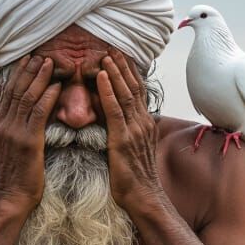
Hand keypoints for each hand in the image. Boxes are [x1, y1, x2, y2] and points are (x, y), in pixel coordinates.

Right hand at [0, 54, 59, 216]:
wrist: (8, 199)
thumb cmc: (11, 178)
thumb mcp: (3, 149)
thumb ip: (8, 131)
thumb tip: (16, 118)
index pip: (6, 94)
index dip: (17, 75)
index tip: (27, 61)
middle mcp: (0, 125)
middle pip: (15, 90)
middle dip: (27, 70)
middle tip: (39, 55)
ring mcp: (12, 133)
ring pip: (26, 98)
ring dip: (39, 78)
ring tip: (49, 63)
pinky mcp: (27, 142)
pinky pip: (38, 114)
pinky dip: (47, 98)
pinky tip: (56, 86)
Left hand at [96, 50, 164, 213]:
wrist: (144, 198)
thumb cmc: (135, 180)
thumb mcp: (133, 151)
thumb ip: (127, 133)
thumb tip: (118, 125)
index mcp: (144, 124)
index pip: (137, 92)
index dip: (129, 73)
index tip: (120, 56)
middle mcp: (142, 123)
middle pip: (133, 87)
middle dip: (122, 66)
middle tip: (112, 46)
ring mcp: (134, 130)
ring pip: (124, 93)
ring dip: (114, 71)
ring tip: (105, 53)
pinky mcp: (122, 139)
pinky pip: (114, 109)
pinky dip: (107, 90)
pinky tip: (100, 76)